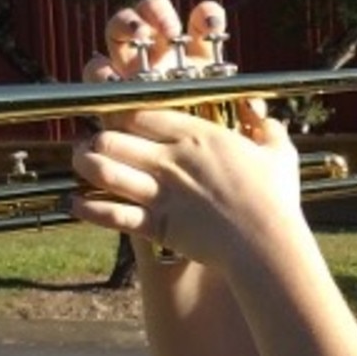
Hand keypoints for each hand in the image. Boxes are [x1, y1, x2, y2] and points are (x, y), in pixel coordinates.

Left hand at [71, 0, 302, 268]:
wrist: (265, 243)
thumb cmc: (276, 199)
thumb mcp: (279, 155)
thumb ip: (268, 130)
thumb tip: (266, 119)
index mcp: (197, 135)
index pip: (141, 112)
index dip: (122, 112)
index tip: (116, 117)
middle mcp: (171, 159)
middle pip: (113, 135)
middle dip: (96, 137)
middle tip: (92, 142)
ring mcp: (160, 192)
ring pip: (104, 168)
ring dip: (85, 164)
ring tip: (81, 164)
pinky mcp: (156, 224)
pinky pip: (111, 212)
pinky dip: (88, 208)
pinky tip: (77, 203)